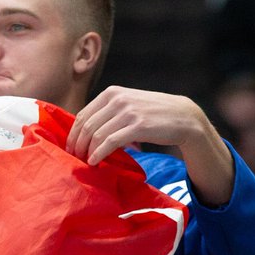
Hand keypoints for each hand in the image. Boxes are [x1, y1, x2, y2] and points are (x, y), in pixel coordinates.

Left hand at [67, 86, 233, 205]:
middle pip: (86, 125)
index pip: (83, 114)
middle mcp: (118, 99)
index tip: (70, 148)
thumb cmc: (154, 115)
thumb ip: (109, 112)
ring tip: (85, 161)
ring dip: (87, 151)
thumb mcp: (129, 105)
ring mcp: (128, 112)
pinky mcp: (138, 126)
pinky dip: (99, 154)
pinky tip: (95, 162)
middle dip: (77, 144)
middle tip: (74, 158)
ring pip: (96, 134)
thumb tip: (85, 131)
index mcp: (112, 93)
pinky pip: (110, 142)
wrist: (184, 118)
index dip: (73, 134)